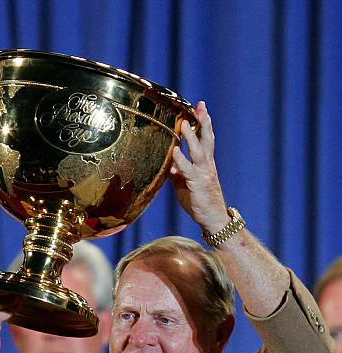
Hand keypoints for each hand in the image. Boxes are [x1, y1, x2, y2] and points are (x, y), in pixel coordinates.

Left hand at [171, 101, 228, 232]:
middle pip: (207, 139)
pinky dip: (181, 160)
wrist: (212, 219)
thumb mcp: (185, 183)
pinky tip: (175, 151)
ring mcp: (203, 173)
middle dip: (204, 122)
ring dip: (191, 136)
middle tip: (201, 105)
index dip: (203, 123)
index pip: (205, 138)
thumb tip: (168, 164)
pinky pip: (188, 169)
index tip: (200, 107)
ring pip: (199, 151)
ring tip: (185, 122)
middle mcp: (207, 165)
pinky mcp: (197, 184)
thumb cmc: (199, 201)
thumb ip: (178, 172)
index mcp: (205, 163)